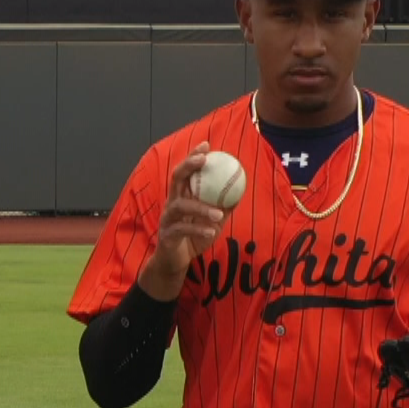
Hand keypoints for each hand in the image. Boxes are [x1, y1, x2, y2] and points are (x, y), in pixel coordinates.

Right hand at [140, 141, 228, 301]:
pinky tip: (213, 231)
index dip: (193, 157)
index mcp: (182, 197)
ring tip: (219, 214)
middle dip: (188, 166)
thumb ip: (223, 207)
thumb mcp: (212, 222)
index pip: (186, 172)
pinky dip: (198, 229)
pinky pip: (183, 229)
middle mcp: (172, 203)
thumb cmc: (193, 238)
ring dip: (200, 208)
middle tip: (204, 160)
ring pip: (180, 206)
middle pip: (176, 178)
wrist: (175, 262)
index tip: (206, 145)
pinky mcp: (167, 235)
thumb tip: (241, 192)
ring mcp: (167, 219)